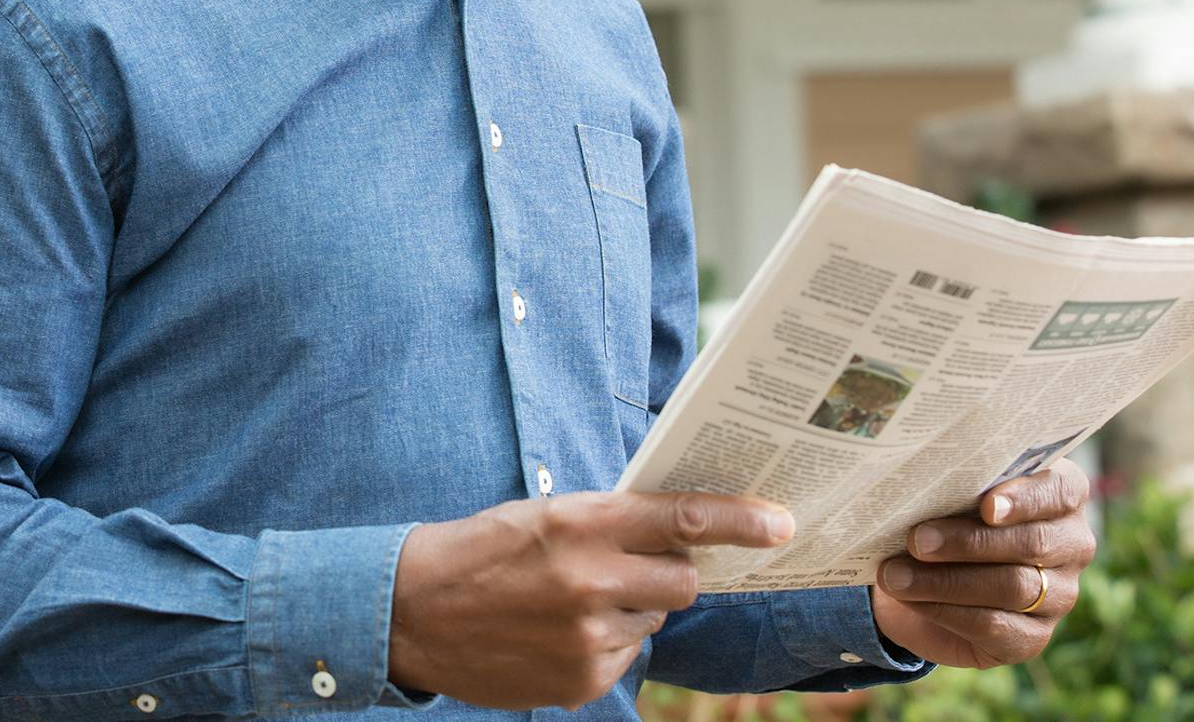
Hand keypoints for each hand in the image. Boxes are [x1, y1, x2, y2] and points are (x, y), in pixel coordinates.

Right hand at [387, 491, 793, 708]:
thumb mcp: (544, 514)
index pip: (682, 517)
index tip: (780, 522)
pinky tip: (557, 632)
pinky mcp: (583, 679)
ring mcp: (589, 636)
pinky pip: (627, 655)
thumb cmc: (481, 550)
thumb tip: (679, 530)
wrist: (413, 611)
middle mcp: (591, 580)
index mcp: (582, 523)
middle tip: (630, 565)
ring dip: (631, 607)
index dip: (740, 520)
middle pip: (683, 579)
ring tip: (570, 600)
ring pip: (654, 617)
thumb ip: (609, 521)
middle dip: (670, 571)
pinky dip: (606, 642)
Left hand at [869, 458, 1096, 668]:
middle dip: (969, 542)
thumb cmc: (944, 518)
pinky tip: (910, 598)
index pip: (1062, 491)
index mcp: (1061, 497)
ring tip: (895, 574)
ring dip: (946, 581)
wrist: (924, 579)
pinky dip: (944, 610)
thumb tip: (920, 485)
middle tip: (917, 540)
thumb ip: (955, 485)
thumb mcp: (951, 493)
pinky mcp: (1033, 636)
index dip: (1026, 499)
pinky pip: (994, 625)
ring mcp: (1060, 595)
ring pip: (1012, 587)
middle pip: (1033, 543)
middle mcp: (1072, 545)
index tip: (986, 506)